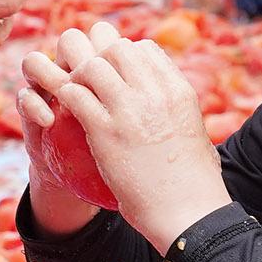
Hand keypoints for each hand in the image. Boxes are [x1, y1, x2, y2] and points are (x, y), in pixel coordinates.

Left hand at [20, 26, 225, 246]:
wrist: (188, 213)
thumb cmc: (195, 183)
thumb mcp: (195, 132)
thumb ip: (181, 112)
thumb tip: (175, 108)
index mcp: (179, 90)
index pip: (144, 48)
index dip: (124, 59)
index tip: (116, 80)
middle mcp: (155, 93)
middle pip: (116, 49)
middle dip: (98, 61)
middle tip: (90, 86)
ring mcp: (129, 110)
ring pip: (93, 66)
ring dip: (79, 79)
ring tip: (77, 98)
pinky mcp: (105, 131)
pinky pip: (75, 95)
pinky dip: (66, 99)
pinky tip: (66, 114)